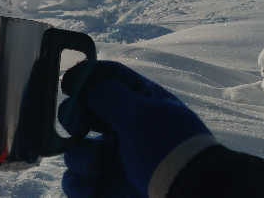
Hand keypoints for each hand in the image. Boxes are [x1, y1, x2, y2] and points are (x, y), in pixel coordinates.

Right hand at [59, 60, 215, 197]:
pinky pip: (77, 182)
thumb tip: (81, 82)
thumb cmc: (170, 151)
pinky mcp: (107, 189)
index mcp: (140, 103)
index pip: (106, 78)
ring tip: (96, 165)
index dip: (85, 78)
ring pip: (76, 150)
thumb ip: (107, 94)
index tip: (69, 86)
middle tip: (78, 127)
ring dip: (78, 156)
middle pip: (82, 113)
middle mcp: (124, 129)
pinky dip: (78, 184)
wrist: (195, 197)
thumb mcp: (140, 115)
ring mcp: (114, 160)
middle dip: (73, 119)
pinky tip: (91, 185)